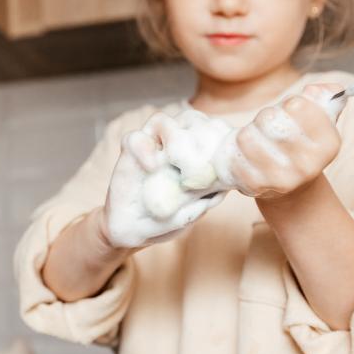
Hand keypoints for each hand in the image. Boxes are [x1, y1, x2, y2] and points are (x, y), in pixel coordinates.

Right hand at [101, 110, 228, 248]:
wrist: (128, 232)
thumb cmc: (161, 221)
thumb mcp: (187, 215)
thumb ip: (204, 201)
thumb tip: (224, 189)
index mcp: (190, 161)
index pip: (206, 133)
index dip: (216, 135)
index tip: (222, 151)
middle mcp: (170, 150)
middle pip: (186, 120)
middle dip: (197, 129)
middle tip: (203, 150)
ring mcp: (149, 150)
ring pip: (160, 121)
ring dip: (171, 132)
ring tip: (176, 154)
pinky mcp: (128, 155)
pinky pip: (134, 139)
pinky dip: (144, 148)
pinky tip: (152, 166)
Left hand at [211, 83, 344, 199]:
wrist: (292, 187)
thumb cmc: (303, 143)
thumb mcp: (320, 120)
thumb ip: (324, 96)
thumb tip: (315, 90)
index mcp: (328, 144)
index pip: (298, 106)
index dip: (290, 104)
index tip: (290, 112)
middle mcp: (307, 165)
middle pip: (269, 118)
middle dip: (266, 116)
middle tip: (270, 126)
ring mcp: (281, 179)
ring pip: (247, 136)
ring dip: (249, 131)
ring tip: (258, 139)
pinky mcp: (255, 186)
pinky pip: (234, 155)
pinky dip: (236, 149)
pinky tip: (246, 154)